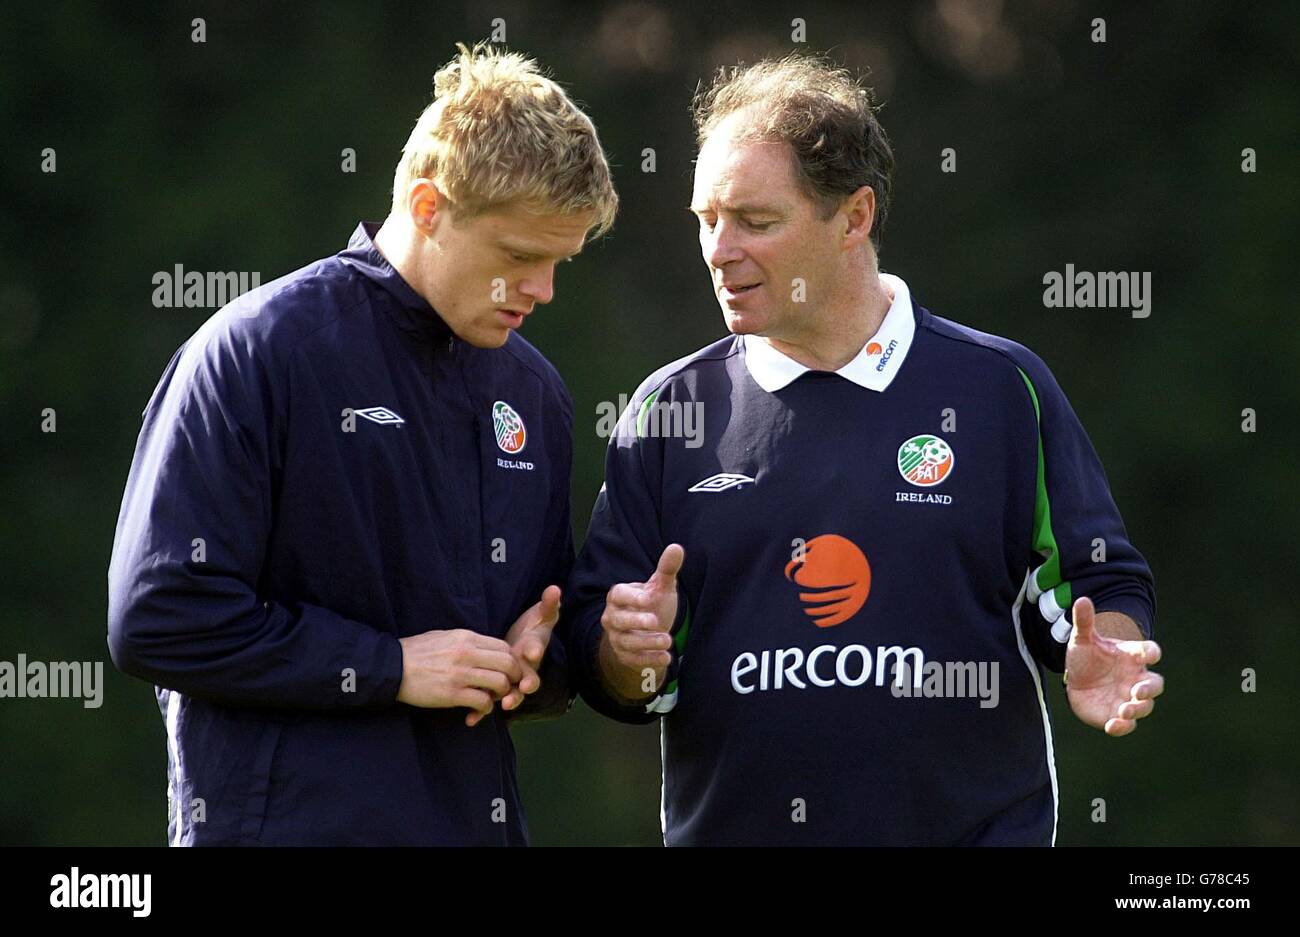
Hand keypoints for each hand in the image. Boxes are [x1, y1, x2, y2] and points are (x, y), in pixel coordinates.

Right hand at [396, 629, 522, 725]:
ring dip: (502, 693)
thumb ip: (467, 642)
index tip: (509, 671)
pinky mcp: (452, 693)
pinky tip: (479, 709)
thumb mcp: (444, 637)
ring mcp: (460, 673)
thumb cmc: (417, 652)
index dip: (512, 661)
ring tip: (493, 698)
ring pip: (500, 682)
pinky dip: (486, 708)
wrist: (392, 667)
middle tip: (509, 687)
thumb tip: (486, 649)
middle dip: (515, 677)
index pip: (504, 646)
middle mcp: (467, 653)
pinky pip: (482, 701)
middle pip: (508, 663)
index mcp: (466, 638)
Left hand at [477, 585, 561, 725]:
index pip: (536, 649)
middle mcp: (526, 668)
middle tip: (523, 687)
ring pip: (512, 694)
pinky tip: (471, 719)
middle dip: (527, 683)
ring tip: (501, 705)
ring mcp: (512, 680)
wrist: (527, 642)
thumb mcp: (542, 615)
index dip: (534, 650)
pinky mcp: (498, 689)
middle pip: (529, 678)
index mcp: (534, 649)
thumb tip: (555, 589)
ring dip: (508, 699)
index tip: (530, 651)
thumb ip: (549, 605)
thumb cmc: (535, 627)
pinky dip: (481, 711)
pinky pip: (490, 702)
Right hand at [599, 544, 682, 699]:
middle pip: (619, 620)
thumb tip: (676, 547)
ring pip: (627, 641)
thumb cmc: (652, 603)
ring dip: (647, 642)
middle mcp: (613, 617)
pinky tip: (667, 658)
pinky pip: (634, 659)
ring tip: (668, 640)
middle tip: (655, 622)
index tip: (648, 599)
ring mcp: (617, 638)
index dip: (632, 597)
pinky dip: (649, 660)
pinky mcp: (624, 655)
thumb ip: (666, 569)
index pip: (618, 595)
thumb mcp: (660, 586)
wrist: (647, 631)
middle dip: (636, 621)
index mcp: (619, 596)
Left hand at [1065, 597, 1164, 736]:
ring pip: (1144, 707)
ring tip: (1124, 709)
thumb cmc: (1087, 656)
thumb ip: (1084, 622)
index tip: (1149, 655)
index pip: (1149, 652)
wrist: (1078, 678)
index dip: (1151, 653)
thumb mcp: (1082, 639)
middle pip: (1155, 685)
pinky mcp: (1118, 715)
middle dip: (1150, 689)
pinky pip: (1127, 724)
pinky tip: (1112, 725)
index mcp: (1132, 656)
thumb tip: (1082, 599)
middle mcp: (1136, 678)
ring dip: (1137, 709)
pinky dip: (1123, 726)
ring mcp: (1129, 698)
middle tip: (1138, 691)